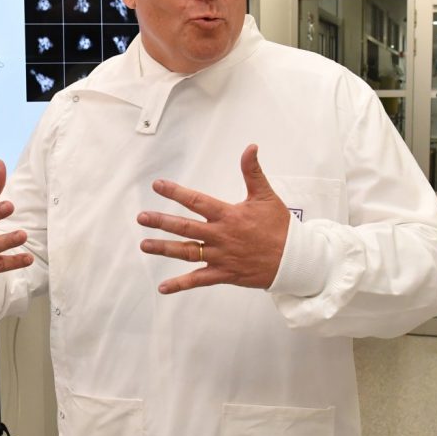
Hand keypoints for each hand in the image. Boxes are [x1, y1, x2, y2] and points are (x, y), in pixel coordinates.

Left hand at [137, 145, 289, 293]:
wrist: (295, 260)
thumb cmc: (280, 227)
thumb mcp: (266, 196)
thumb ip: (253, 172)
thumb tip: (250, 147)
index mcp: (228, 215)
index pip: (196, 201)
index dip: (176, 192)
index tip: (157, 185)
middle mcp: (220, 236)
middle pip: (185, 228)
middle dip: (161, 221)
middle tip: (141, 217)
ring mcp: (220, 256)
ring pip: (186, 252)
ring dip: (164, 249)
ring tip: (144, 245)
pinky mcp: (224, 274)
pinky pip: (198, 280)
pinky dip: (180, 285)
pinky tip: (163, 287)